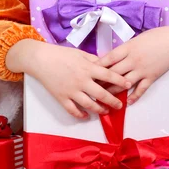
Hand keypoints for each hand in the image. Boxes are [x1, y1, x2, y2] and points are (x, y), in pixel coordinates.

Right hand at [6, 39, 130, 118]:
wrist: (40, 59)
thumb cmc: (61, 54)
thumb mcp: (80, 53)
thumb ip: (94, 59)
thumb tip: (106, 64)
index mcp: (88, 68)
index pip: (108, 76)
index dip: (120, 81)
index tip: (128, 84)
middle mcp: (82, 81)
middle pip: (102, 94)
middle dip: (113, 101)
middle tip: (120, 105)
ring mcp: (72, 91)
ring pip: (90, 105)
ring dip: (100, 109)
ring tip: (106, 111)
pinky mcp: (62, 98)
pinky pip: (73, 110)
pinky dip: (81, 115)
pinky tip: (87, 116)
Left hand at [98, 26, 168, 104]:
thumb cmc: (156, 37)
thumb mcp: (136, 39)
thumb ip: (124, 49)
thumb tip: (112, 57)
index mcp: (128, 48)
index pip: (109, 58)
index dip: (97, 66)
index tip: (88, 71)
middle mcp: (133, 60)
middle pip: (113, 73)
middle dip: (101, 81)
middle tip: (91, 87)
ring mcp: (142, 69)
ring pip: (124, 83)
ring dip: (113, 91)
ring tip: (104, 98)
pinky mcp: (151, 77)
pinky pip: (140, 89)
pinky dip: (133, 97)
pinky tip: (126, 103)